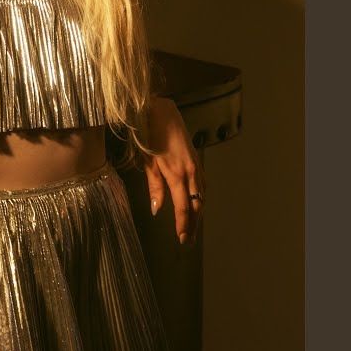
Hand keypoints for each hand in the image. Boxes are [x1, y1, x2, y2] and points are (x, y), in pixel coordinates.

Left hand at [141, 98, 206, 245]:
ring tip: (192, 227)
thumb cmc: (149, 135)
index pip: (183, 206)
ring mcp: (196, 165)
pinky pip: (202, 184)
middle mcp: (191, 171)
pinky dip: (200, 197)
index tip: (182, 239)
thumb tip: (158, 209)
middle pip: (196, 204)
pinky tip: (197, 203)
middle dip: (193, 223)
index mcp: (177, 173)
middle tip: (188, 240)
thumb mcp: (148, 162)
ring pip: (202, 195)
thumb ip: (155, 187)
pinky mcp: (196, 159)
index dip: (183, 224)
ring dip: (198, 212)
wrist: (161, 111)